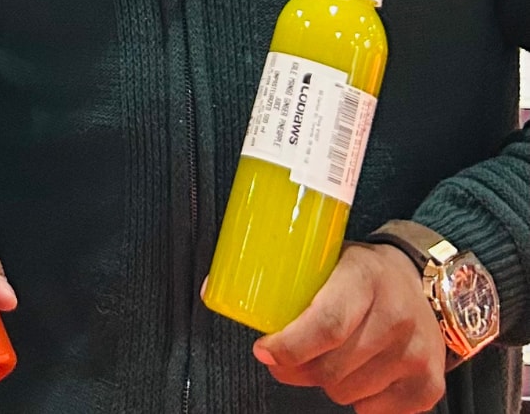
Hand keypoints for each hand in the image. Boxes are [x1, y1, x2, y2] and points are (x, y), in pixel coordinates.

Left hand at [255, 243, 444, 413]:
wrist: (422, 286)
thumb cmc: (360, 276)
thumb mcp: (327, 262)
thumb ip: (291, 285)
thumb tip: (230, 306)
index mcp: (364, 278)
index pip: (326, 325)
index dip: (290, 347)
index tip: (264, 351)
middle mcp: (397, 316)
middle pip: (332, 368)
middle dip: (299, 369)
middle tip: (287, 359)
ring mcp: (418, 352)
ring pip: (348, 393)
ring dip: (329, 383)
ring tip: (330, 360)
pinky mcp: (430, 383)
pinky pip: (376, 411)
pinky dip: (359, 400)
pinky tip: (359, 374)